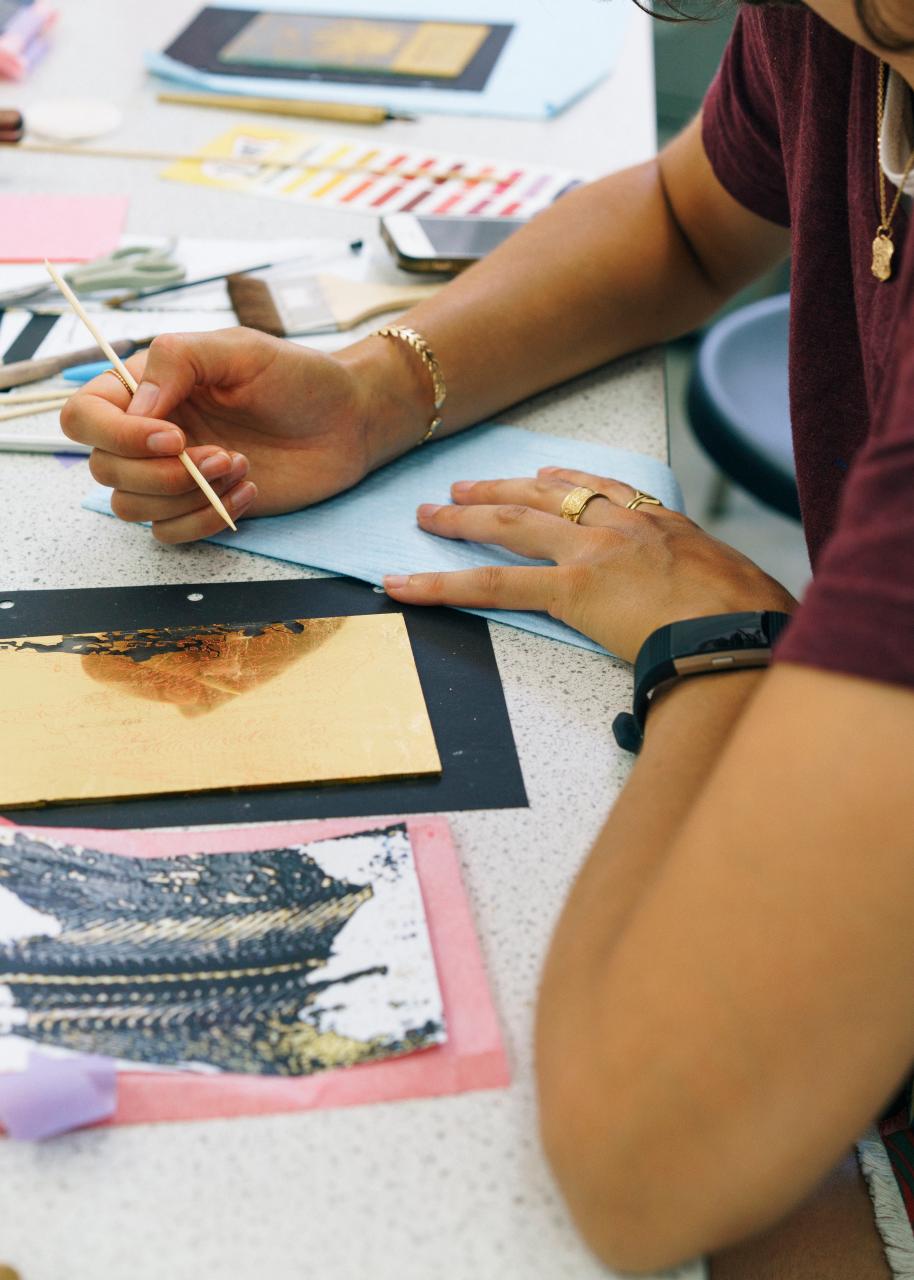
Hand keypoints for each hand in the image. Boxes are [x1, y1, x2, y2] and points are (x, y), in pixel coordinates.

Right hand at [61, 327, 380, 542]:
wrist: (348, 420)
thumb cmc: (297, 377)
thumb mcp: (240, 349)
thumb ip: (179, 360)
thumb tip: (137, 406)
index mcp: (148, 388)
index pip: (84, 415)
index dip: (116, 433)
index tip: (171, 435)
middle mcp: (151, 433)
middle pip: (103, 468)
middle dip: (158, 472)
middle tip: (220, 455)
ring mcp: (174, 475)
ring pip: (131, 507)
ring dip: (185, 495)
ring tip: (240, 466)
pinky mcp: (201, 507)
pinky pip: (170, 533)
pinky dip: (205, 519)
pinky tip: (247, 492)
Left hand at [383, 467, 796, 662]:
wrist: (744, 634)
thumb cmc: (749, 618)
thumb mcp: (732, 583)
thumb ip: (702, 581)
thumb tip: (708, 601)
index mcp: (658, 521)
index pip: (600, 488)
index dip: (562, 481)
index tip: (540, 476)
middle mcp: (619, 525)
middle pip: (543, 497)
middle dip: (497, 490)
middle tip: (461, 490)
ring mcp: (591, 552)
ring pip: (510, 525)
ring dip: (462, 519)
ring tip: (427, 517)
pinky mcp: (571, 589)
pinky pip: (492, 584)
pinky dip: (440, 584)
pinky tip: (405, 584)